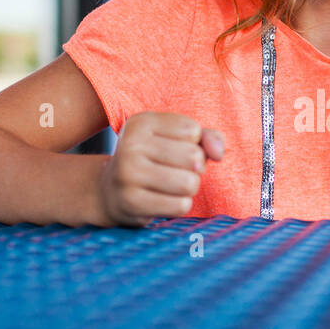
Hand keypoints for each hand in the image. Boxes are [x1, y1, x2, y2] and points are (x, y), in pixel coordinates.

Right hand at [98, 112, 224, 225]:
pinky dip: (179, 206)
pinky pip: (181, 206)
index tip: (173, 150)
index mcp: (141, 122)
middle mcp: (130, 144)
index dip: (193, 144)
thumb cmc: (153, 161)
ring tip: (170, 186)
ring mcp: (128, 173)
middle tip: (174, 171)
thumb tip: (220, 153)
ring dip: (188, 189)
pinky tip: (162, 201)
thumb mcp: (176, 140)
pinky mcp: (131, 202)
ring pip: (190, 183)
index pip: (192, 130)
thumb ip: (206, 137)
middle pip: (194, 157)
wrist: (110, 192)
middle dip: (194, 169)